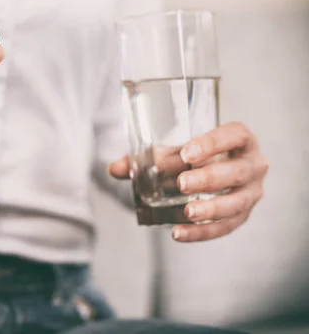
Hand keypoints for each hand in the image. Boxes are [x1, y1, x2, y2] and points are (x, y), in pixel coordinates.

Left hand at [109, 122, 268, 241]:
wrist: (206, 171)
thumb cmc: (191, 157)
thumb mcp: (171, 153)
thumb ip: (144, 159)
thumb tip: (115, 168)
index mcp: (240, 140)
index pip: (234, 135)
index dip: (213, 143)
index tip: (187, 153)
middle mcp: (253, 165)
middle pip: (237, 171)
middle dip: (210, 179)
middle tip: (182, 184)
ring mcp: (251, 192)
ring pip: (236, 203)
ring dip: (211, 209)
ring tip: (186, 212)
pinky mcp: (242, 215)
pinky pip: (225, 227)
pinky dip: (202, 232)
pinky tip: (178, 233)